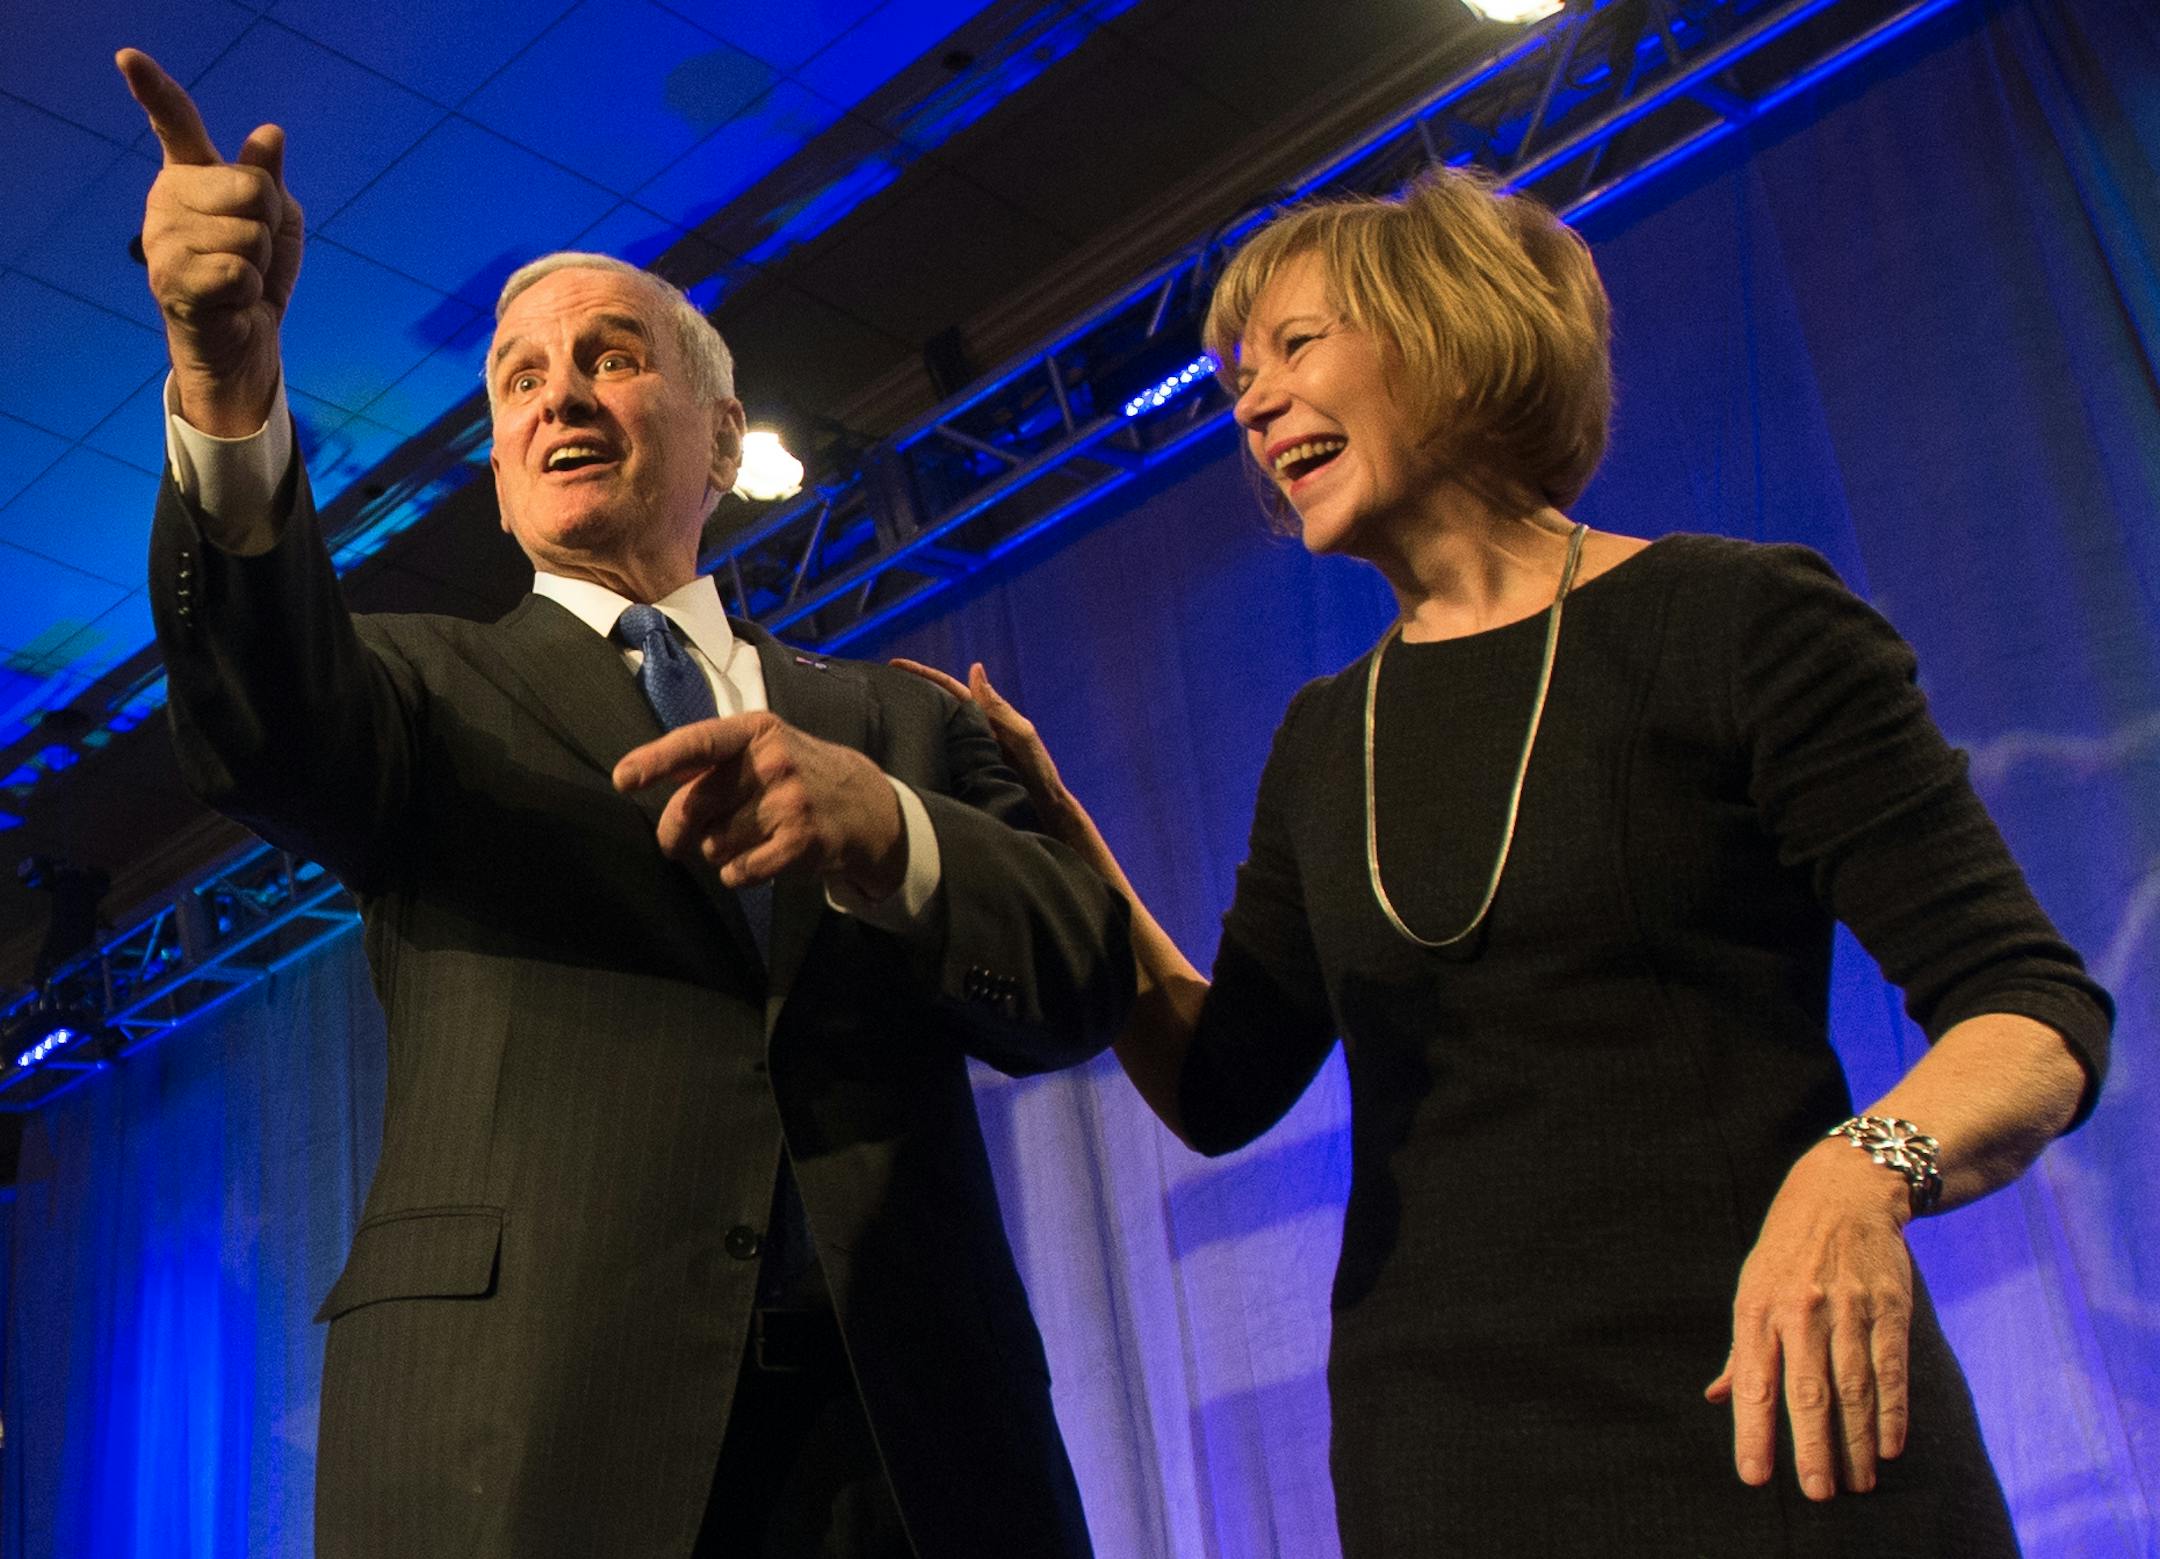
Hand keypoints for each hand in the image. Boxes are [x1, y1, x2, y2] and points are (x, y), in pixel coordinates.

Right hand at [117, 48, 302, 435]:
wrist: (246, 339)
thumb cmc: (256, 272)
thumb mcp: (277, 220)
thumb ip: (267, 178)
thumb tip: (270, 133)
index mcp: (191, 175)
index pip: (174, 123)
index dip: (154, 89)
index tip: (128, 58)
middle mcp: (166, 199)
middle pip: (252, 188)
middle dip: (271, 223)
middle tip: (253, 249)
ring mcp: (163, 238)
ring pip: (250, 234)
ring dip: (260, 262)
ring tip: (239, 277)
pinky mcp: (171, 279)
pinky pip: (240, 271)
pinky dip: (251, 290)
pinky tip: (231, 299)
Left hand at [613, 712, 905, 899]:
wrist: (864, 805)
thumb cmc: (796, 773)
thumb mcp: (761, 747)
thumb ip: (707, 759)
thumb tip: (642, 774)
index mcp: (755, 731)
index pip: (699, 743)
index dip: (657, 760)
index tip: (624, 779)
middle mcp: (773, 762)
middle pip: (694, 807)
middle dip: (677, 830)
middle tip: (678, 840)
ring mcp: (789, 803)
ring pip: (713, 845)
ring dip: (717, 850)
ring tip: (744, 838)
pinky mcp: (800, 843)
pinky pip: (738, 872)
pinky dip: (737, 873)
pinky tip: (757, 859)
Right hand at [889, 659, 1070, 822]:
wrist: (1042, 810)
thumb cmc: (1038, 771)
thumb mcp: (1020, 735)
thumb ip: (997, 706)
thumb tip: (974, 667)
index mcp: (984, 716)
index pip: (948, 689)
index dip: (923, 675)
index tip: (894, 664)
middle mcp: (970, 731)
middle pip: (934, 707)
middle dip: (908, 694)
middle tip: (875, 686)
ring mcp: (964, 752)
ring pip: (931, 731)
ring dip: (907, 723)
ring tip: (877, 715)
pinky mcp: (960, 773)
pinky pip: (934, 757)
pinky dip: (917, 751)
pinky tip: (898, 753)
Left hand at [1706, 1139, 1914, 1500]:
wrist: (1843, 1191)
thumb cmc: (1788, 1252)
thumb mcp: (1752, 1288)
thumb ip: (1742, 1349)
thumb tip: (1718, 1398)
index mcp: (1758, 1308)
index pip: (1755, 1383)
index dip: (1753, 1433)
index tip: (1754, 1478)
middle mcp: (1801, 1310)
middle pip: (1808, 1392)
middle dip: (1812, 1448)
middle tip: (1817, 1494)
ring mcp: (1848, 1307)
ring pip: (1852, 1387)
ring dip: (1854, 1441)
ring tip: (1855, 1484)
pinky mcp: (1889, 1305)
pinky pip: (1890, 1367)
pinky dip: (1892, 1411)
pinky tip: (1887, 1446)